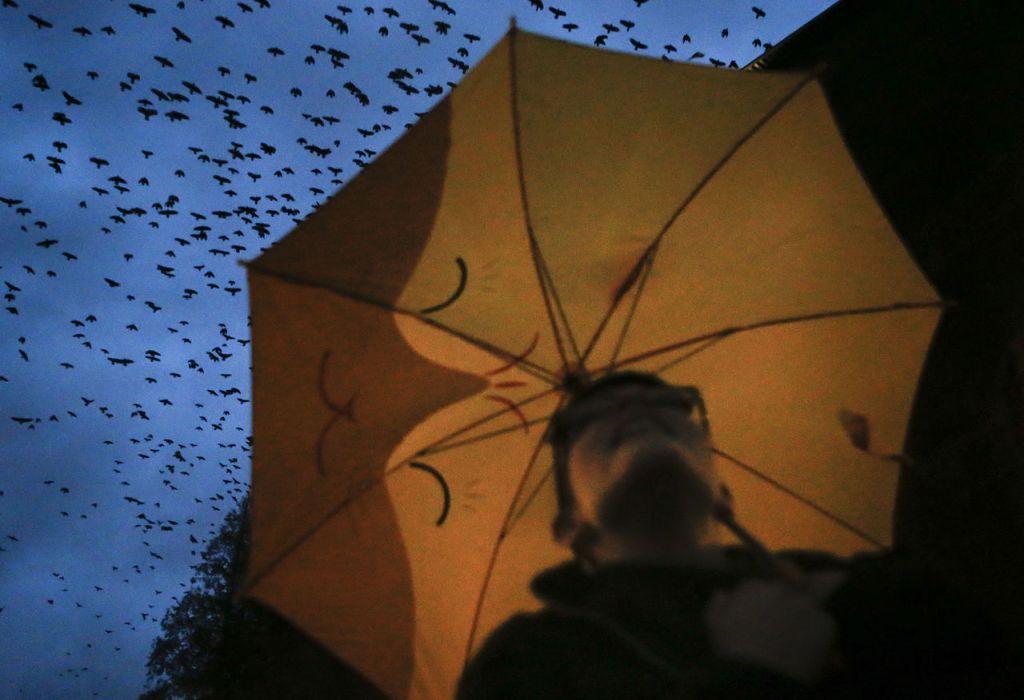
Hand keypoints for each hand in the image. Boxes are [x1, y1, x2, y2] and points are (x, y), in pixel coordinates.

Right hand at [704, 570, 846, 684]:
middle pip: (793, 586)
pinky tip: (813, 649)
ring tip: (804, 634)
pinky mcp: (826, 624)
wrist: (759, 677)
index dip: (767, 598)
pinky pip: (826, 626)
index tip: (767, 612)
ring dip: (809, 615)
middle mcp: (782, 590)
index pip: (764, 585)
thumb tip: (722, 593)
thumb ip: (718, 604)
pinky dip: (822, 636)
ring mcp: (806, 605)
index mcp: (754, 588)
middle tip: (790, 618)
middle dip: (795, 596)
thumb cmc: (732, 651)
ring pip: (813, 605)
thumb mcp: (715, 625)